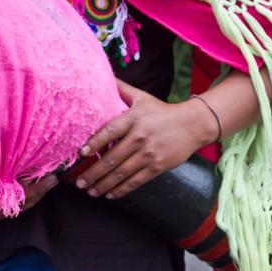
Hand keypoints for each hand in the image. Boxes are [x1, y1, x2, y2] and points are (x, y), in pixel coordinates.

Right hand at [0, 174, 57, 220]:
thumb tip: (19, 157)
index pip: (23, 197)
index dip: (40, 187)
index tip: (53, 177)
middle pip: (23, 204)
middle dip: (39, 191)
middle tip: (53, 177)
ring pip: (16, 206)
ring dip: (31, 193)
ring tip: (43, 179)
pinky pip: (7, 204)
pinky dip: (19, 195)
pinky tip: (25, 183)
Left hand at [75, 79, 218, 199]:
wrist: (192, 124)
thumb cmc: (162, 111)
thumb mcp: (142, 97)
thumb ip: (122, 89)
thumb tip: (103, 76)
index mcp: (134, 118)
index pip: (109, 132)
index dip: (93, 143)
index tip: (80, 153)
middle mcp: (140, 137)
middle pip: (111, 158)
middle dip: (93, 172)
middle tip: (79, 182)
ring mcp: (149, 153)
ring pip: (121, 173)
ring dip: (103, 184)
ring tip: (90, 190)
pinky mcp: (157, 166)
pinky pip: (135, 181)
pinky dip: (120, 189)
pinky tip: (109, 194)